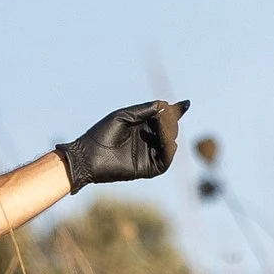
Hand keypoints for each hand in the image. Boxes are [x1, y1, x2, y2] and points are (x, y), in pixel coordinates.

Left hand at [57, 100, 185, 191]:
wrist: (88, 155)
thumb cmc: (101, 133)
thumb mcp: (123, 116)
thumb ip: (143, 110)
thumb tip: (164, 104)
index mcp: (141, 126)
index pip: (162, 118)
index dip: (174, 112)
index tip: (186, 104)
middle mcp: (147, 140)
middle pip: (168, 131)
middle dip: (171, 122)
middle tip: (166, 116)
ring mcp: (147, 154)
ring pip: (168, 145)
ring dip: (170, 135)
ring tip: (163, 127)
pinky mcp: (146, 168)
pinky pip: (164, 162)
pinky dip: (169, 152)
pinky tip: (169, 143)